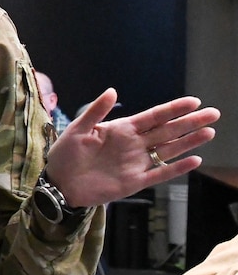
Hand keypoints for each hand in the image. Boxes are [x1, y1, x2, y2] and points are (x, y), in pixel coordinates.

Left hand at [44, 90, 217, 207]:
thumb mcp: (78, 129)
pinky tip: (194, 161)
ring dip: (189, 142)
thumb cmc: (66, 154)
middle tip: (214, 114)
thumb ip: (96, 111)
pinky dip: (177, 168)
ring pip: (168, 150)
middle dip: (190, 122)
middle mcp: (134, 144)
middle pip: (168, 131)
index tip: (194, 101)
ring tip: (209, 132)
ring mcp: (137, 163)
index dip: (173, 109)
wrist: (59, 183)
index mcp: (122, 129)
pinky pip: (160, 173)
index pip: (153, 116)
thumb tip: (113, 91)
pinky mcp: (135, 181)